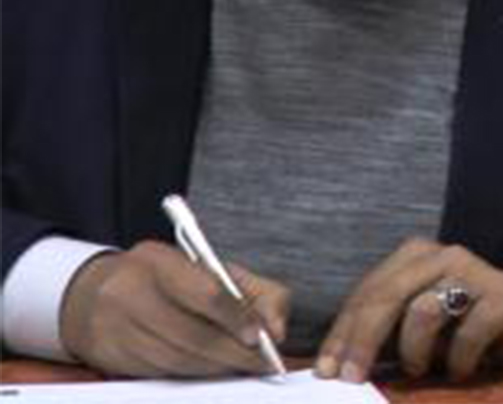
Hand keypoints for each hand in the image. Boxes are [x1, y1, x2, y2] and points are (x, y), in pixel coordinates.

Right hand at [58, 240, 287, 376]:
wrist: (95, 294)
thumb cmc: (168, 282)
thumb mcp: (212, 270)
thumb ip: (257, 293)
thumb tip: (276, 330)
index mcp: (158, 260)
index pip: (204, 293)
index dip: (237, 318)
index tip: (261, 337)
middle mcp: (129, 291)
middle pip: (192, 334)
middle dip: (234, 353)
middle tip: (262, 362)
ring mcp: (113, 326)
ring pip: (178, 359)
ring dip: (217, 367)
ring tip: (241, 366)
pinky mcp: (109, 356)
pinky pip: (161, 372)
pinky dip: (193, 374)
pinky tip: (210, 368)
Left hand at [315, 237, 502, 382]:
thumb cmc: (471, 332)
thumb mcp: (420, 330)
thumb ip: (384, 333)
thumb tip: (334, 364)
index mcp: (417, 256)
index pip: (367, 293)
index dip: (343, 334)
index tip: (327, 371)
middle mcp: (446, 254)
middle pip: (388, 295)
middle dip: (362, 342)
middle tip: (351, 380)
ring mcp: (479, 270)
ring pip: (423, 311)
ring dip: (415, 352)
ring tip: (420, 370)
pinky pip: (468, 332)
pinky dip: (459, 361)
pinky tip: (463, 370)